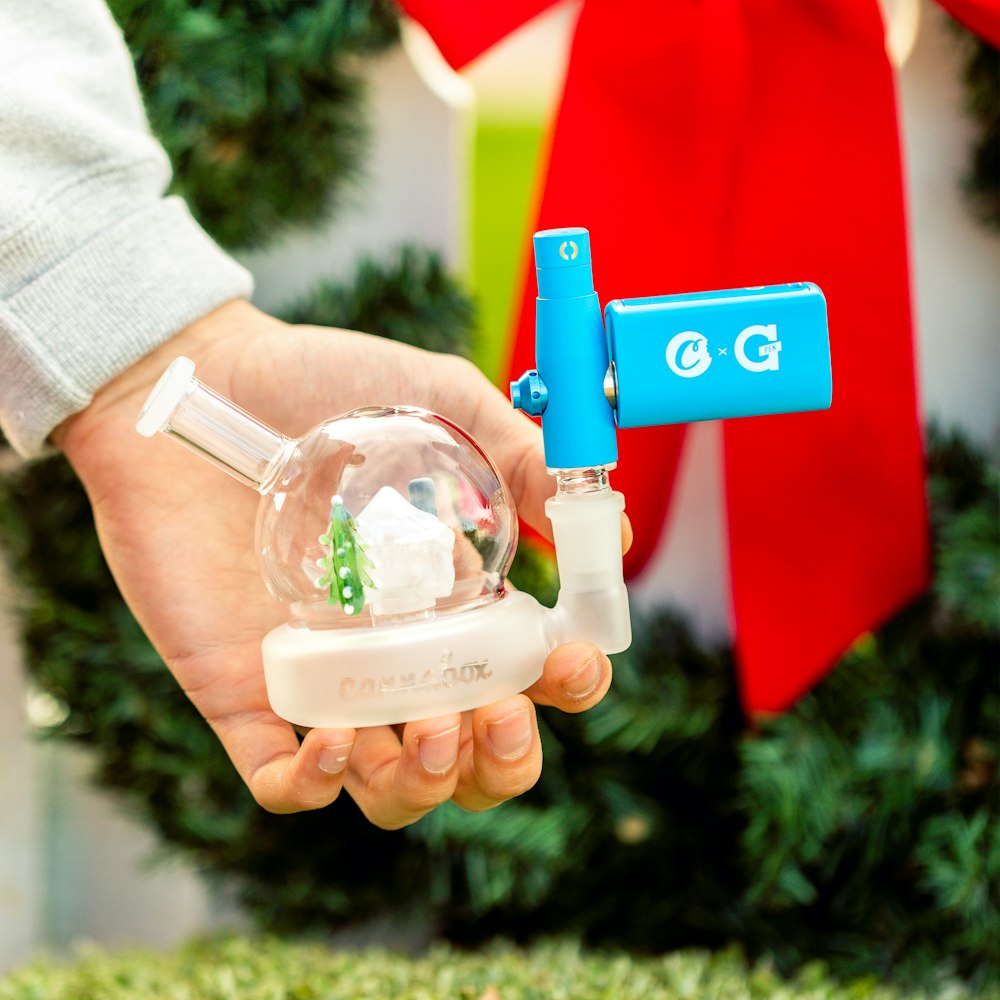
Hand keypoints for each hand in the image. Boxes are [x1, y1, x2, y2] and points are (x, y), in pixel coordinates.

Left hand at [55, 300, 630, 827]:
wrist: (196, 380)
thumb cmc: (318, 380)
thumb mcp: (440, 398)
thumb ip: (521, 454)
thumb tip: (614, 534)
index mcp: (455, 596)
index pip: (530, 673)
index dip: (566, 686)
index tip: (569, 660)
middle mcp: (398, 650)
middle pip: (471, 754)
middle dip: (504, 762)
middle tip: (498, 718)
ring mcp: (324, 675)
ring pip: (390, 785)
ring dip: (423, 784)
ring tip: (424, 734)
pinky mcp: (246, 689)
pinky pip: (282, 780)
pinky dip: (315, 787)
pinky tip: (334, 740)